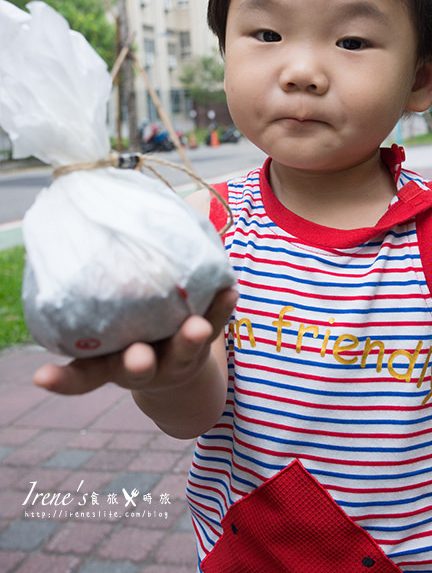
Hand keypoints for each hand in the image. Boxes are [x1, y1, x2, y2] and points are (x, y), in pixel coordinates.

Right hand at [33, 286, 237, 395]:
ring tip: (196, 327)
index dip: (60, 379)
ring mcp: (174, 357)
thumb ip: (106, 281)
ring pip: (181, 352)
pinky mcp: (203, 341)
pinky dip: (221, 310)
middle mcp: (139, 364)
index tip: (41, 377)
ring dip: (189, 339)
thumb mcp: (114, 318)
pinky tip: (229, 291)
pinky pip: (215, 325)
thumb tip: (102, 213)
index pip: (80, 375)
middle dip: (137, 362)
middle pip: (136, 367)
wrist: (173, 365)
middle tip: (138, 357)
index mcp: (107, 362)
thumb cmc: (130, 328)